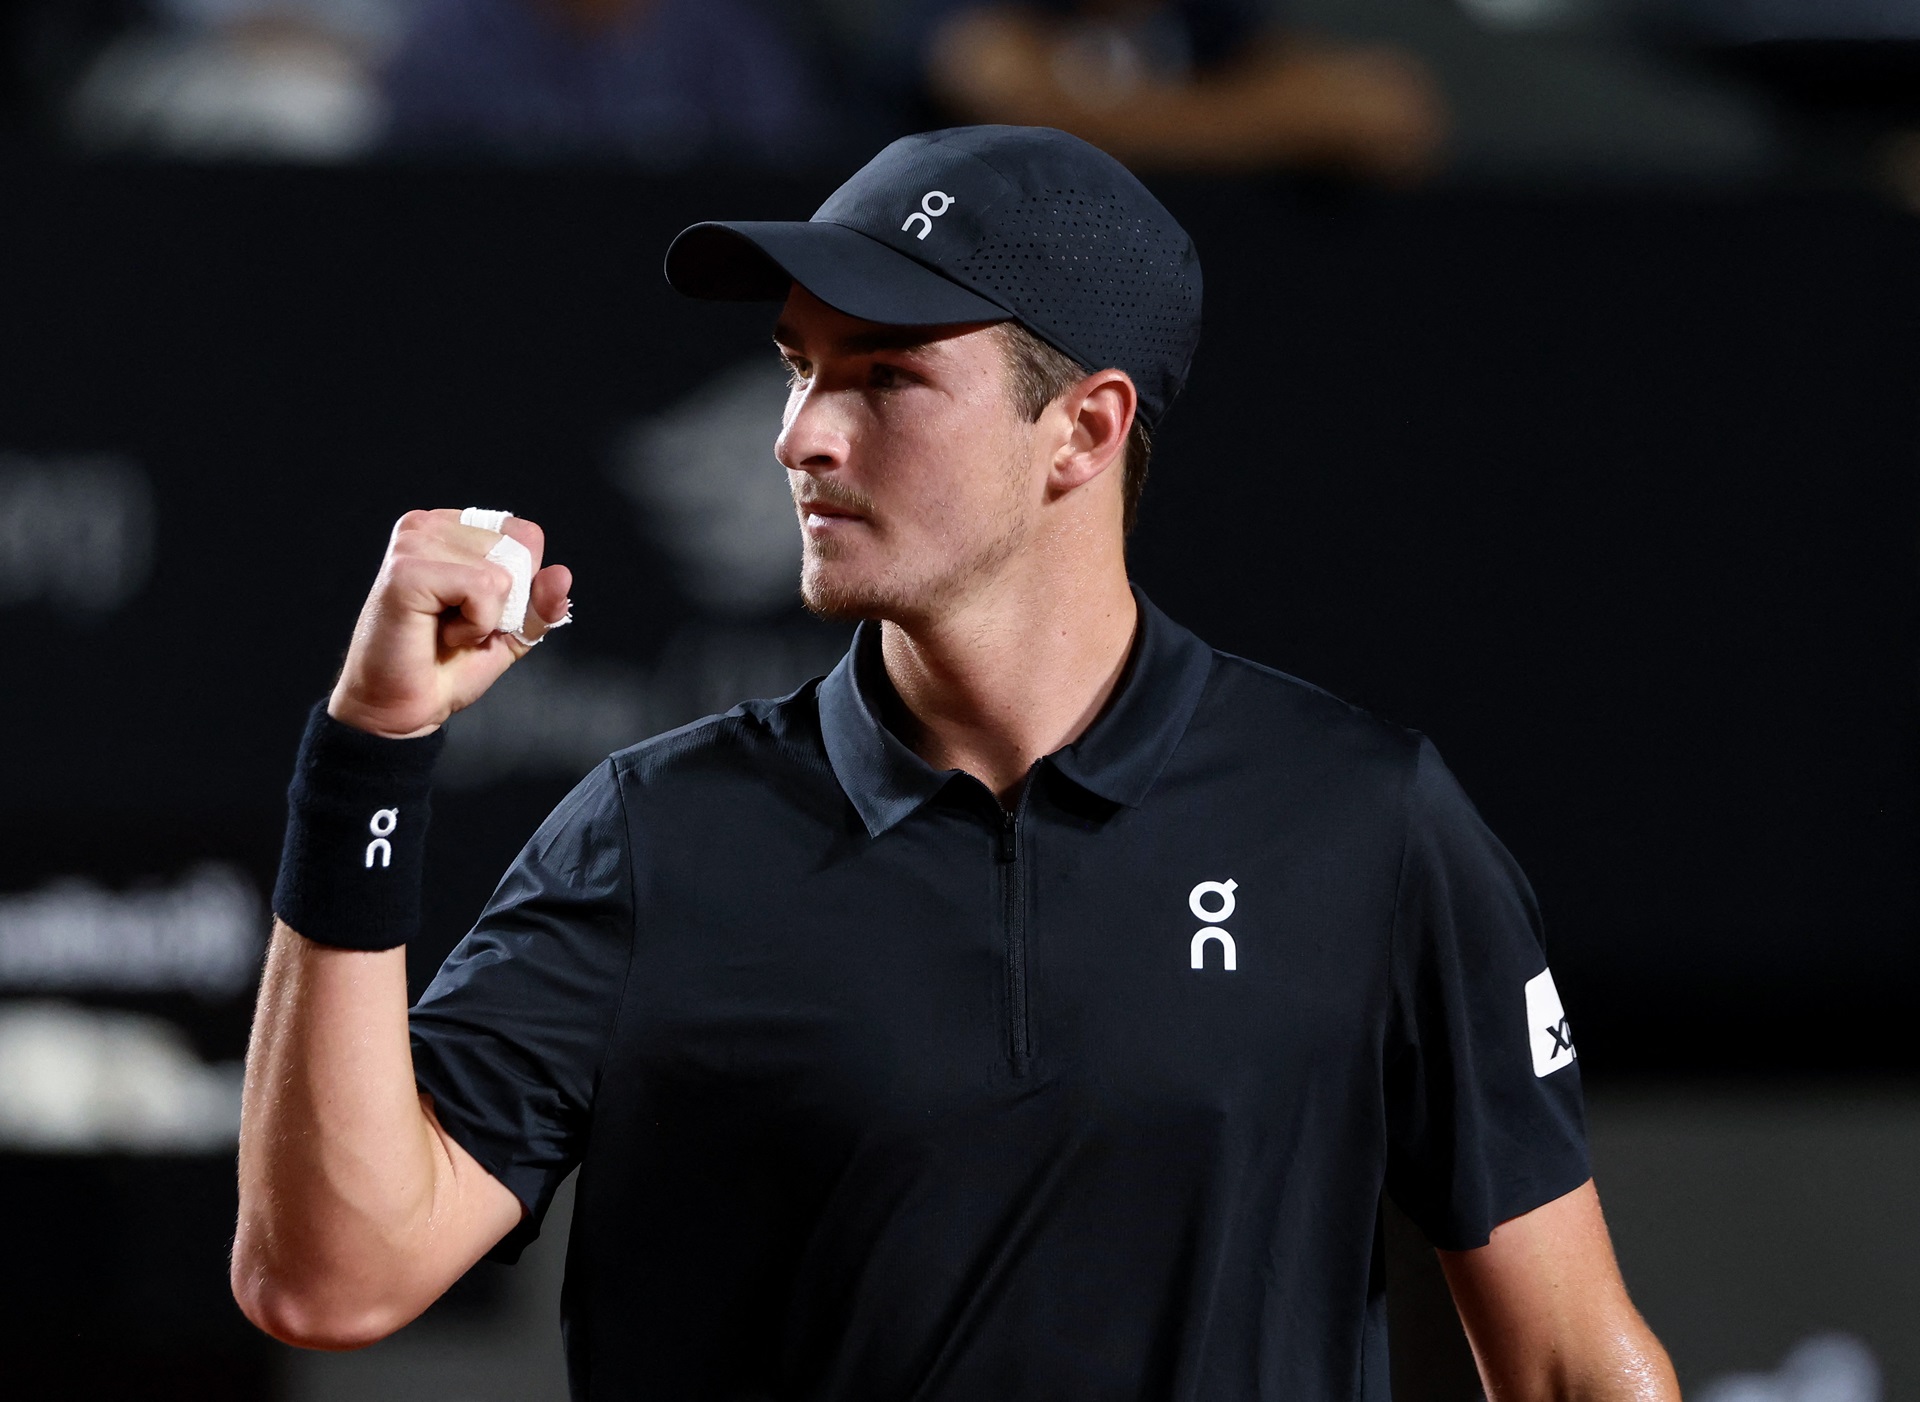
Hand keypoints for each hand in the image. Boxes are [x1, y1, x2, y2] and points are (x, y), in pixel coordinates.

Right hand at [328, 509, 572, 738]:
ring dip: (486, 617)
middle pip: (518, 551)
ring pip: (502, 572)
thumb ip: (540, 602)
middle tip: (458, 625)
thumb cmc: (446, 665)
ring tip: (446, 628)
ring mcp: (413, 543)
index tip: (478, 610)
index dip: (521, 584)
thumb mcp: (511, 630)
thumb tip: (561, 575)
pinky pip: (482, 588)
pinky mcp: (406, 570)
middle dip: (504, 603)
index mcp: (451, 530)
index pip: (525, 535)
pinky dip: (474, 624)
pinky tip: (441, 633)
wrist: (402, 705)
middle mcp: (428, 526)